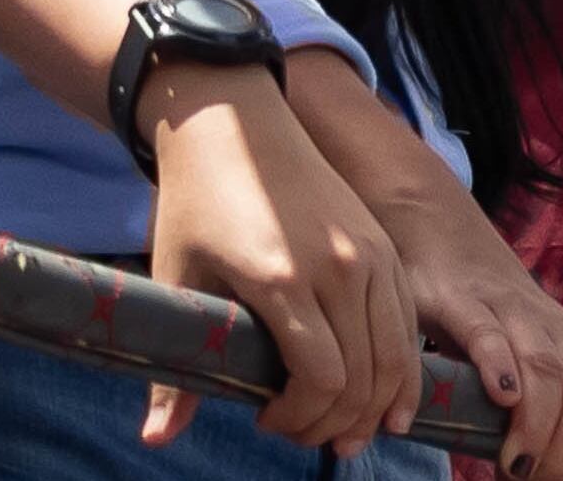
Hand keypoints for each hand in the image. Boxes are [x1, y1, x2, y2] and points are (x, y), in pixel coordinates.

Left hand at [137, 67, 420, 449]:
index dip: (299, 419)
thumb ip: (175, 370)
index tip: (267, 421)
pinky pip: (407, 321)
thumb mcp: (177, 281)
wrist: (233, 121)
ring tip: (349, 429)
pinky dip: (403, 367)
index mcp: (284, 281)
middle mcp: (340, 269)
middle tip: (304, 435)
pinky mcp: (384, 245)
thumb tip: (155, 440)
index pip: (321, 380)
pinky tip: (385, 395)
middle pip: (365, 377)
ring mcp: (371, 254)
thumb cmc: (196, 202)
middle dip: (337, 422)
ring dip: (377, 403)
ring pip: (397, 353)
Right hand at [376, 172, 562, 480]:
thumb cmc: (501, 328)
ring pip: (548, 373)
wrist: (450, 247)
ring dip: (537, 429)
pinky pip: (490, 337)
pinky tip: (499, 400)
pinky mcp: (468, 306)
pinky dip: (499, 369)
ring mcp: (517, 317)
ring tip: (514, 467)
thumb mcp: (539, 368)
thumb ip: (556, 413)